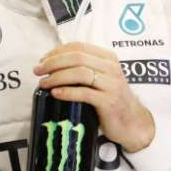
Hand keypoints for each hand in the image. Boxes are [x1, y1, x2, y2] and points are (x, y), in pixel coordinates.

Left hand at [34, 41, 154, 152]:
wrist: (132, 123)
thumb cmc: (110, 99)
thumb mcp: (101, 79)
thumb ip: (84, 68)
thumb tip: (51, 64)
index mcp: (108, 58)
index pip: (79, 47)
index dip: (57, 51)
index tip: (43, 60)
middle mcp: (112, 68)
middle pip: (77, 58)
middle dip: (53, 63)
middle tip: (38, 71)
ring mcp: (112, 84)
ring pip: (79, 73)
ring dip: (57, 76)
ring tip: (43, 83)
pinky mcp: (109, 101)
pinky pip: (84, 93)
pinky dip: (67, 92)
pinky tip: (55, 93)